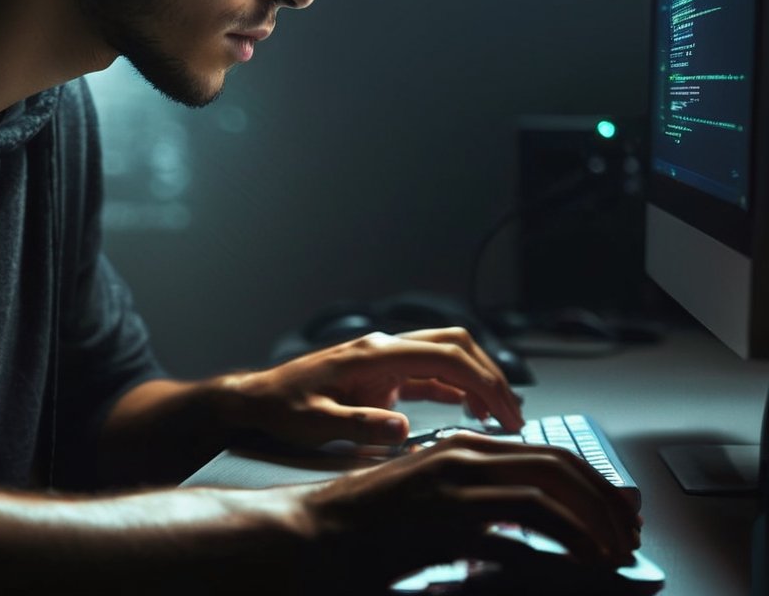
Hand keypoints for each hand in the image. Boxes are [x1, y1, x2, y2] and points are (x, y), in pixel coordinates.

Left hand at [222, 328, 524, 449]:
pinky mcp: (383, 372)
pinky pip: (430, 372)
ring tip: (499, 417)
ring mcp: (385, 357)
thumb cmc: (285, 408)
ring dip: (476, 379)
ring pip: (446, 354)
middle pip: (453, 345)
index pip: (443, 356)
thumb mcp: (316, 422)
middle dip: (489, 375)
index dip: (481, 381)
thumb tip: (403, 428)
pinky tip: (469, 410)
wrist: (260, 397)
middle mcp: (385, 347)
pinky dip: (456, 387)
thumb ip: (359, 424)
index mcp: (375, 354)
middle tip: (512, 416)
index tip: (505, 413)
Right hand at [301, 432, 642, 587]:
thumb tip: (520, 518)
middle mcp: (462, 458)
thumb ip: (471, 494)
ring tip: (614, 555)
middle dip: (605, 500)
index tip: (617, 509)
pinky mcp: (445, 526)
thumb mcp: (427, 495)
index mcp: (460, 447)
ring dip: (592, 527)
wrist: (312, 532)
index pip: (545, 451)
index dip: (591, 480)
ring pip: (547, 496)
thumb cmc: (366, 520)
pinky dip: (558, 553)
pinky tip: (577, 569)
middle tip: (630, 533)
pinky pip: (520, 538)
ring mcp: (454, 490)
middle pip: (557, 467)